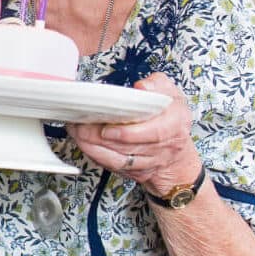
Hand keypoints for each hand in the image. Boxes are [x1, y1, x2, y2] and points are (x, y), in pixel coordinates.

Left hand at [68, 72, 199, 196]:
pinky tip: (83, 144)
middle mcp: (162, 147)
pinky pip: (114, 167)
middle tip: (80, 126)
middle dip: (99, 137)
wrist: (177, 155)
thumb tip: (142, 87)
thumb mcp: (172, 95)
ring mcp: (149, 162)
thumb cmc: (171, 120)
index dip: (127, 132)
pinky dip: (96, 156)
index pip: (152, 132)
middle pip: (128, 146)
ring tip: (76, 132)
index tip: (107, 128)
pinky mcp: (136, 171)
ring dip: (93, 147)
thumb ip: (158, 84)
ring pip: (118, 159)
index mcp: (173, 125)